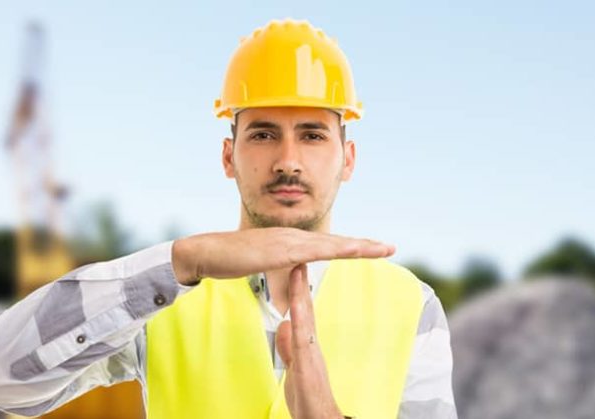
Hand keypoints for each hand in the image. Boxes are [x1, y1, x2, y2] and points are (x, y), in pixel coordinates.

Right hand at [171, 227, 393, 284]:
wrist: (203, 252)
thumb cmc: (227, 260)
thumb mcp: (260, 264)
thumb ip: (278, 267)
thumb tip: (290, 275)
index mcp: (289, 241)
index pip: (326, 245)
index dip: (350, 246)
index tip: (373, 249)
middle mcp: (292, 237)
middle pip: (335, 241)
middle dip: (364, 245)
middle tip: (391, 247)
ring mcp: (286, 241)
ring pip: (329, 244)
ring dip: (357, 246)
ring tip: (381, 249)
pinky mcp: (278, 250)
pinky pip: (312, 252)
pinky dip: (333, 250)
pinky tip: (349, 251)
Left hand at [276, 264, 343, 418]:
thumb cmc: (308, 399)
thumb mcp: (294, 367)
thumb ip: (289, 347)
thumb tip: (284, 327)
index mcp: (306, 345)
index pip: (302, 310)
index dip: (298, 287)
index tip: (295, 264)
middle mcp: (311, 345)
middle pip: (305, 308)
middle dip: (301, 282)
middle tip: (299, 256)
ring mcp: (311, 355)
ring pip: (306, 319)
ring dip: (302, 294)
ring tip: (299, 269)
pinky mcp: (309, 367)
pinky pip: (302, 341)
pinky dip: (300, 322)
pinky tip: (296, 307)